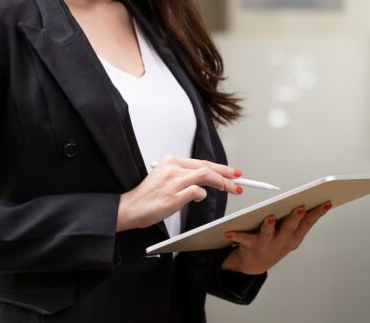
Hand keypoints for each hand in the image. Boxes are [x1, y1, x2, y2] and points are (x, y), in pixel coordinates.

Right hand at [116, 155, 241, 231]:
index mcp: (171, 161)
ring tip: (231, 188)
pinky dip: (203, 194)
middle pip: (207, 166)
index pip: (202, 162)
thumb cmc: (148, 196)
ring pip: (205, 175)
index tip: (232, 173)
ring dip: (221, 182)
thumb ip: (185, 176)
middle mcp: (173, 168)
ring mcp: (174, 181)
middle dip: (226, 173)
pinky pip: (197, 191)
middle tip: (239, 179)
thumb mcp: (166, 178)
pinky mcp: (174, 196)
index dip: (220, 168)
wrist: (131, 208)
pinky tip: (200, 197)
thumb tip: (207, 180)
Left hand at [220, 202, 331, 274]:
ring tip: (270, 218)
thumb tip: (309, 200)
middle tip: (300, 208)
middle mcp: (282, 242)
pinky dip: (236, 235)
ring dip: (269, 226)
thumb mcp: (290, 235)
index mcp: (294, 237)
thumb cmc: (274, 243)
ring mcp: (266, 245)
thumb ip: (299, 221)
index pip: (308, 223)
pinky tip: (229, 231)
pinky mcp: (250, 246)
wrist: (254, 264)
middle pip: (289, 228)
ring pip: (268, 234)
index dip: (317, 213)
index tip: (325, 203)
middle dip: (295, 218)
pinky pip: (243, 239)